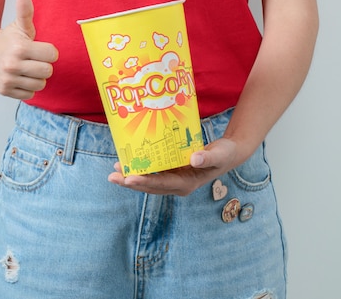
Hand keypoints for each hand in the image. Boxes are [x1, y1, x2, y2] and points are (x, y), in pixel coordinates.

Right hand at [0, 0, 58, 98]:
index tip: (39, 48)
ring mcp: (7, 79)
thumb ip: (25, 11)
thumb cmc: (7, 37)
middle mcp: (12, 65)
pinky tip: (19, 77)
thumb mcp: (19, 24)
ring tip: (26, 68)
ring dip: (36, 77)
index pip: (52, 55)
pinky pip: (30, 94)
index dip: (48, 51)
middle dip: (43, 64)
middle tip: (33, 59)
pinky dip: (27, 87)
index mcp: (19, 48)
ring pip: (40, 84)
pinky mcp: (4, 90)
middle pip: (48, 71)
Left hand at [107, 137, 241, 195]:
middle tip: (112, 177)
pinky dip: (139, 169)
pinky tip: (127, 163)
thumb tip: (194, 159)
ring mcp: (173, 180)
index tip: (128, 178)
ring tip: (114, 171)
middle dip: (130, 182)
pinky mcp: (171, 173)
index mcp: (187, 184)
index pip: (161, 184)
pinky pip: (152, 173)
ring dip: (131, 178)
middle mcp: (177, 185)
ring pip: (148, 182)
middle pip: (149, 186)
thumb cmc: (224, 154)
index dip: (144, 181)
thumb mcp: (220, 154)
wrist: (228, 154)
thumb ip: (208, 157)